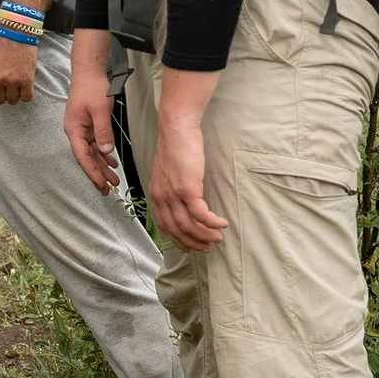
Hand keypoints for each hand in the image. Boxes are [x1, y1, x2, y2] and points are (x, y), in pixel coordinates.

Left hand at [0, 28, 36, 104]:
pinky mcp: (26, 80)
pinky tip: (24, 84)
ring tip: (15, 82)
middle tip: (5, 82)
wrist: (15, 31)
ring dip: (14, 93)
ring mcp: (12, 81)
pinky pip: (26, 97)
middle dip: (2, 93)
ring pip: (13, 100)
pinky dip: (26, 93)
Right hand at [64, 38, 119, 192]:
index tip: (101, 185)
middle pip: (87, 158)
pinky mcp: (89, 124)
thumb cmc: (92, 87)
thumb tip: (106, 152)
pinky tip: (112, 161)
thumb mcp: (100, 109)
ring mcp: (82, 128)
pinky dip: (104, 153)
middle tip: (108, 189)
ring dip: (102, 165)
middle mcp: (76, 131)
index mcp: (74, 129)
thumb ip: (103, 132)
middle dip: (98, 174)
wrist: (89, 70)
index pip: (82, 157)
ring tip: (113, 179)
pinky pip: (96, 143)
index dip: (92, 173)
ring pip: (92, 152)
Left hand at [149, 106, 227, 251]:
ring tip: (218, 237)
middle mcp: (162, 198)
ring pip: (189, 225)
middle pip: (177, 230)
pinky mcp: (187, 189)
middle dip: (193, 242)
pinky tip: (222, 223)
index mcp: (156, 195)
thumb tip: (185, 201)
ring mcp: (173, 195)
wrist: (177, 130)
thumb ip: (173, 188)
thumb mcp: (169, 172)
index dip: (178, 239)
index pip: (165, 225)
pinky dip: (212, 222)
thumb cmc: (177, 147)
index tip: (189, 247)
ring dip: (205, 235)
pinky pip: (201, 214)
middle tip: (207, 247)